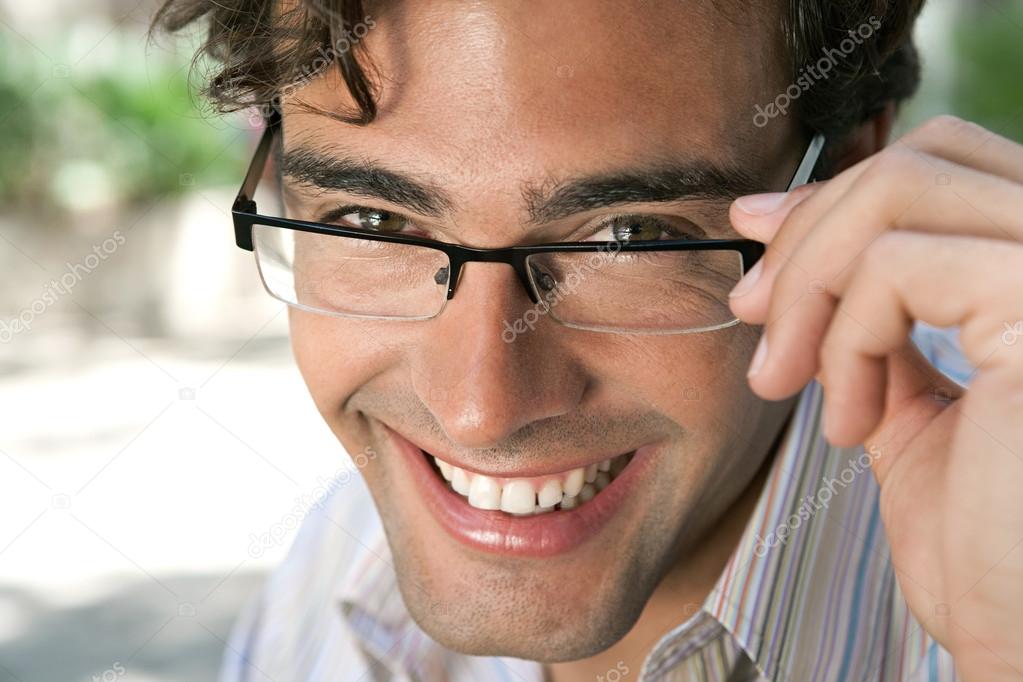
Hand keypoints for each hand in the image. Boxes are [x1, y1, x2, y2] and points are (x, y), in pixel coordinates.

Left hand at [728, 116, 1022, 680]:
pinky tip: (847, 422)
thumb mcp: (910, 399)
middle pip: (918, 162)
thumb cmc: (989, 542)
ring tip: (786, 381)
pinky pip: (894, 267)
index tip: (756, 236)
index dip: (837, 192)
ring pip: (896, 196)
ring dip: (810, 290)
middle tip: (751, 315)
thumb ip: (865, 312)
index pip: (945, 164)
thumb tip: (777, 224)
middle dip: (807, 235)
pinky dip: (842, 340)